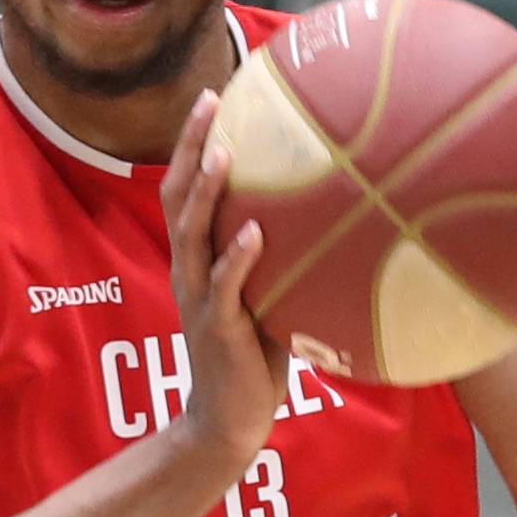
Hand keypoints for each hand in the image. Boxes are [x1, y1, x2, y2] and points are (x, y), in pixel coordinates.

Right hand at [154, 86, 285, 493]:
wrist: (228, 420)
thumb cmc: (256, 356)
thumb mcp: (267, 295)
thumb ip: (284, 256)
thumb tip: (338, 213)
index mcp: (198, 259)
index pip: (186, 189)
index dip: (191, 143)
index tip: (213, 96)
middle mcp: (189, 269)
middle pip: (178, 196)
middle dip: (189, 146)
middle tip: (208, 102)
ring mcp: (198, 298)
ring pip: (192, 235)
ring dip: (206, 192)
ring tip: (223, 153)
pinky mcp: (217, 329)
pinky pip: (223, 288)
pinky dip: (236, 259)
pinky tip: (254, 234)